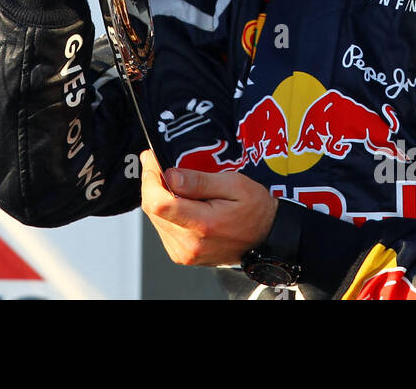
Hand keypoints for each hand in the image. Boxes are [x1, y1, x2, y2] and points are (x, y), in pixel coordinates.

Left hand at [140, 149, 278, 266]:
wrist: (266, 237)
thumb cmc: (254, 209)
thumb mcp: (234, 184)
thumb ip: (199, 181)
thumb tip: (170, 176)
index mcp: (203, 225)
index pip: (158, 203)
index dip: (149, 178)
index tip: (151, 160)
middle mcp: (190, 244)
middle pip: (152, 209)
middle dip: (152, 183)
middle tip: (158, 164)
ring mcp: (185, 253)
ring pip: (154, 218)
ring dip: (158, 197)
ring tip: (173, 182)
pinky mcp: (182, 255)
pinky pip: (163, 228)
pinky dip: (166, 212)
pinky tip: (180, 202)